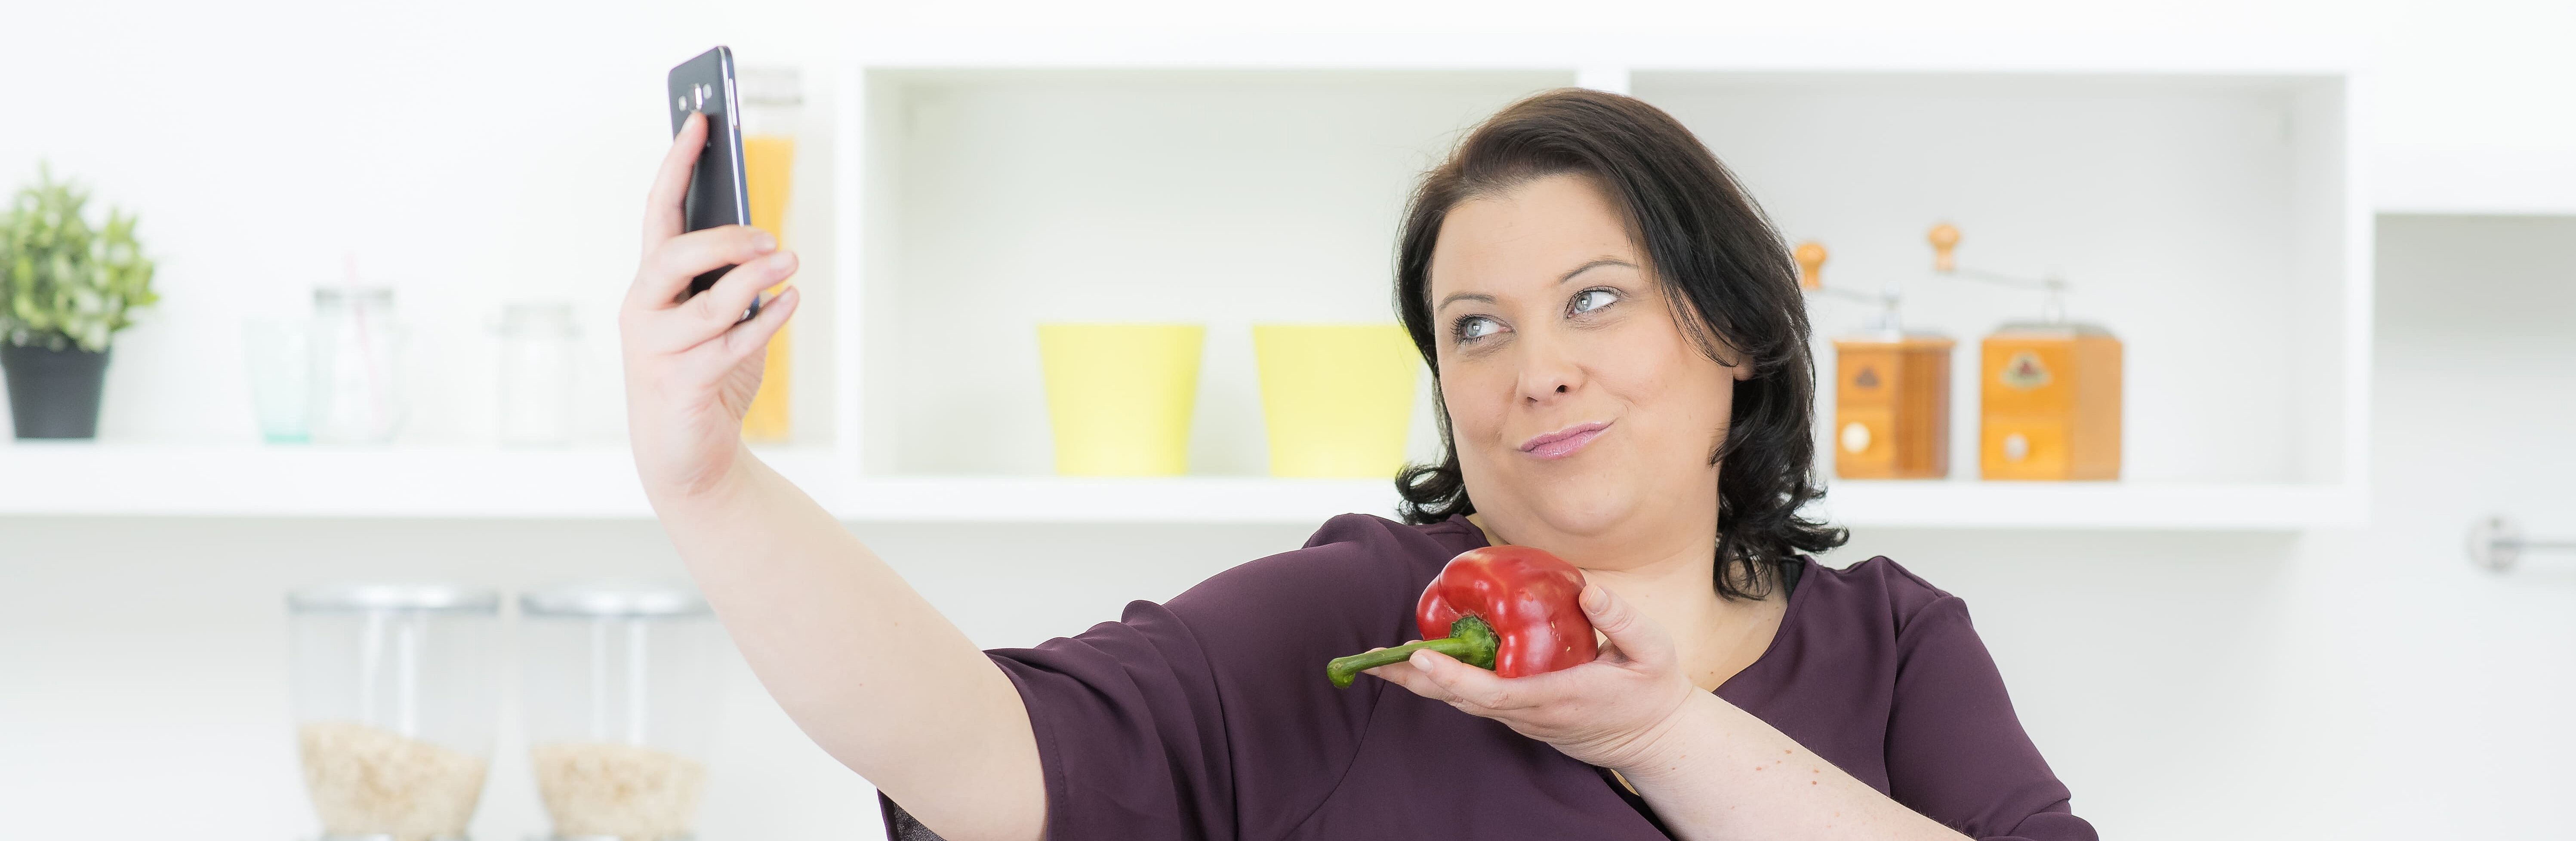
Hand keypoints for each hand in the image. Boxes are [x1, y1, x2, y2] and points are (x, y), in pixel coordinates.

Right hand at [622, 111, 800, 499]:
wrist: (688, 457)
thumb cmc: (705, 376)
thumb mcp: (715, 319)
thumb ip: (729, 280)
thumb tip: (762, 239)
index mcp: (651, 285)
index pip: (658, 211)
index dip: (678, 163)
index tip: (700, 119)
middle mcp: (644, 311)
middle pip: (672, 256)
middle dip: (721, 238)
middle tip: (767, 235)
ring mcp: (659, 350)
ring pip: (709, 305)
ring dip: (755, 278)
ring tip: (790, 262)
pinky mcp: (684, 384)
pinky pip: (732, 344)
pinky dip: (767, 319)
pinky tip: (791, 300)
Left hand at [1364, 584, 1700, 771]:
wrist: (1654, 736)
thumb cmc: (1651, 689)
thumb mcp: (1653, 651)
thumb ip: (1622, 619)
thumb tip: (1586, 587)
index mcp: (1558, 696)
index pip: (1495, 692)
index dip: (1453, 677)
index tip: (1420, 655)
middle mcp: (1530, 713)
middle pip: (1461, 700)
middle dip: (1415, 680)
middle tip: (1370, 658)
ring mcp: (1522, 717)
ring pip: (1462, 702)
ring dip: (1420, 682)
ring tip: (1379, 659)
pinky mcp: (1519, 713)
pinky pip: (1473, 700)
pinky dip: (1441, 682)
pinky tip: (1419, 663)